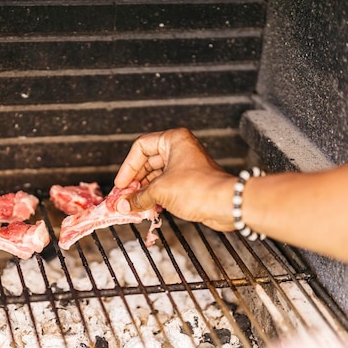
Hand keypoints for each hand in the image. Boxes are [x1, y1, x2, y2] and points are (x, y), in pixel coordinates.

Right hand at [114, 128, 236, 230]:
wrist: (226, 204)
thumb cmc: (199, 188)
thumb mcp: (160, 191)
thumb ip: (138, 197)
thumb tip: (124, 204)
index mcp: (173, 139)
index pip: (140, 148)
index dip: (128, 167)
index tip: (121, 184)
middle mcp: (180, 149)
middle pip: (147, 163)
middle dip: (134, 182)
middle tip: (123, 197)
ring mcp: (185, 166)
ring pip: (156, 176)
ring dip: (144, 191)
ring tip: (133, 205)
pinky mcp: (189, 182)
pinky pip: (166, 186)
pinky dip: (155, 196)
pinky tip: (147, 207)